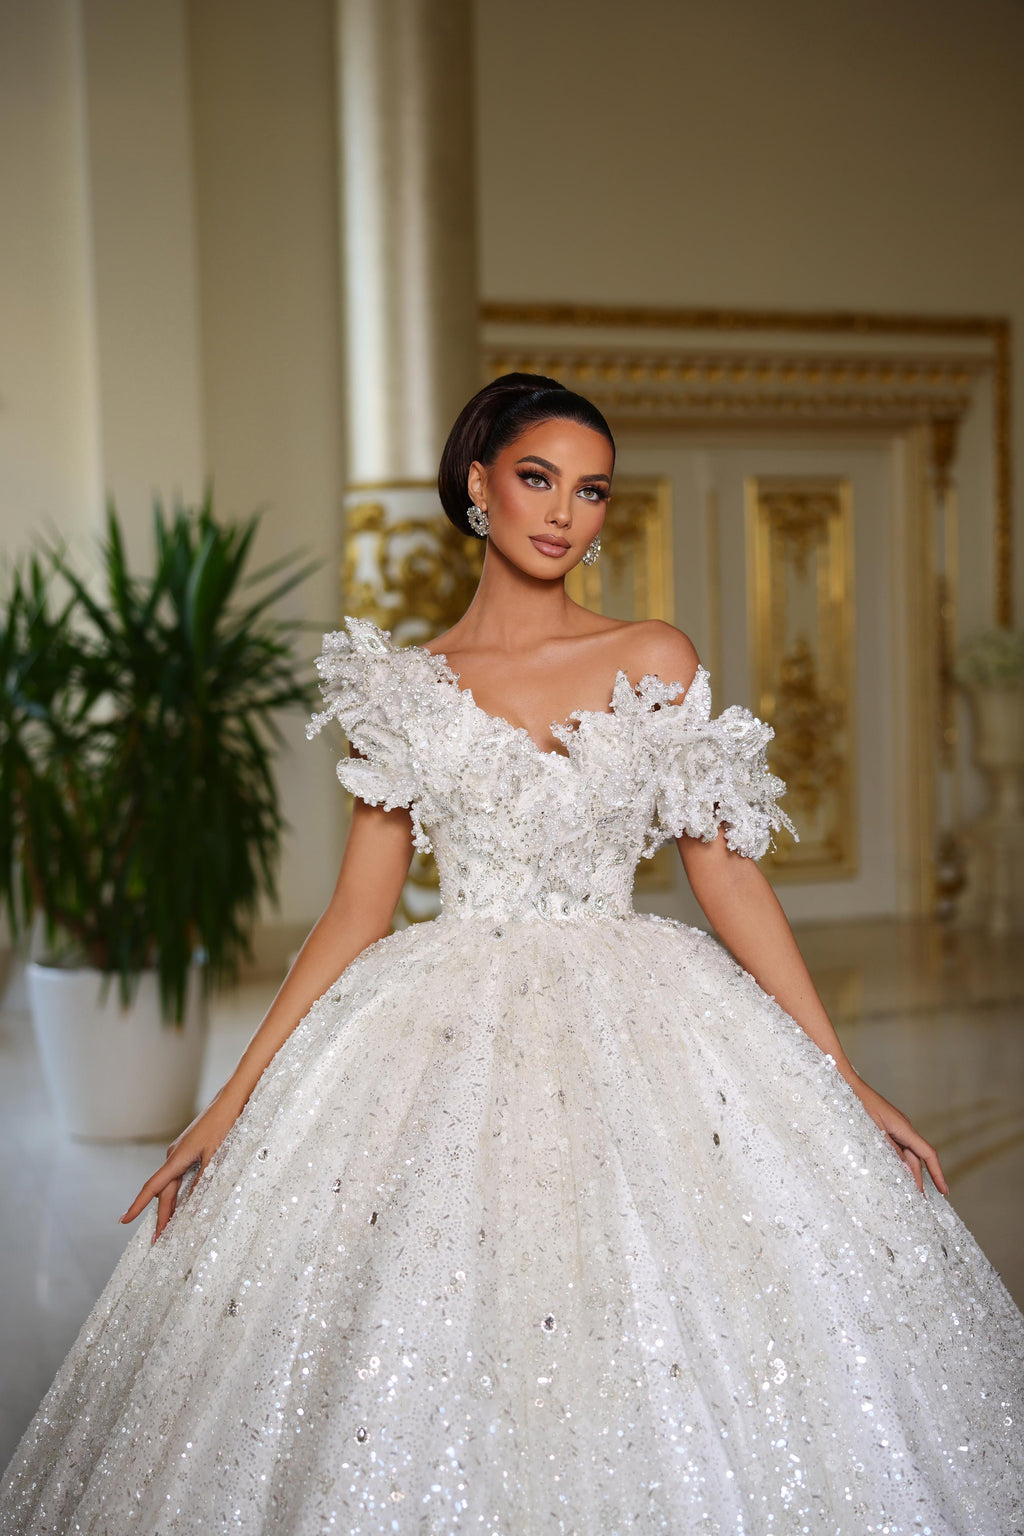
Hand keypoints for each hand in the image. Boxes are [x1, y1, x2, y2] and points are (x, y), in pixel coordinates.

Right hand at [119, 1085, 245, 1242]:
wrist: (231, 1100)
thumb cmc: (224, 1124)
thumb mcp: (216, 1156)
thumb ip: (203, 1181)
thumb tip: (193, 1205)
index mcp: (176, 1158)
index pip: (152, 1187)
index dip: (137, 1205)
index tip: (123, 1221)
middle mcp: (174, 1156)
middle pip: (163, 1192)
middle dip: (161, 1216)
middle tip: (158, 1241)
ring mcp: (180, 1153)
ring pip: (171, 1185)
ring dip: (170, 1206)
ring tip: (168, 1228)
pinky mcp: (189, 1150)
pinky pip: (179, 1176)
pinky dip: (178, 1193)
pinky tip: (183, 1203)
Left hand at [849, 1077, 948, 1196]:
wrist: (846, 1084)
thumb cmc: (858, 1104)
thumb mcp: (873, 1131)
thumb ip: (890, 1151)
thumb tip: (906, 1171)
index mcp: (904, 1128)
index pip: (927, 1154)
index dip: (937, 1173)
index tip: (945, 1191)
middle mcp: (904, 1128)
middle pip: (916, 1158)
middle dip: (919, 1179)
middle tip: (919, 1201)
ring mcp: (895, 1127)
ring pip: (905, 1154)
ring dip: (907, 1172)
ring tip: (908, 1191)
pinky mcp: (886, 1127)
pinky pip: (896, 1147)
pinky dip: (897, 1161)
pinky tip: (894, 1172)